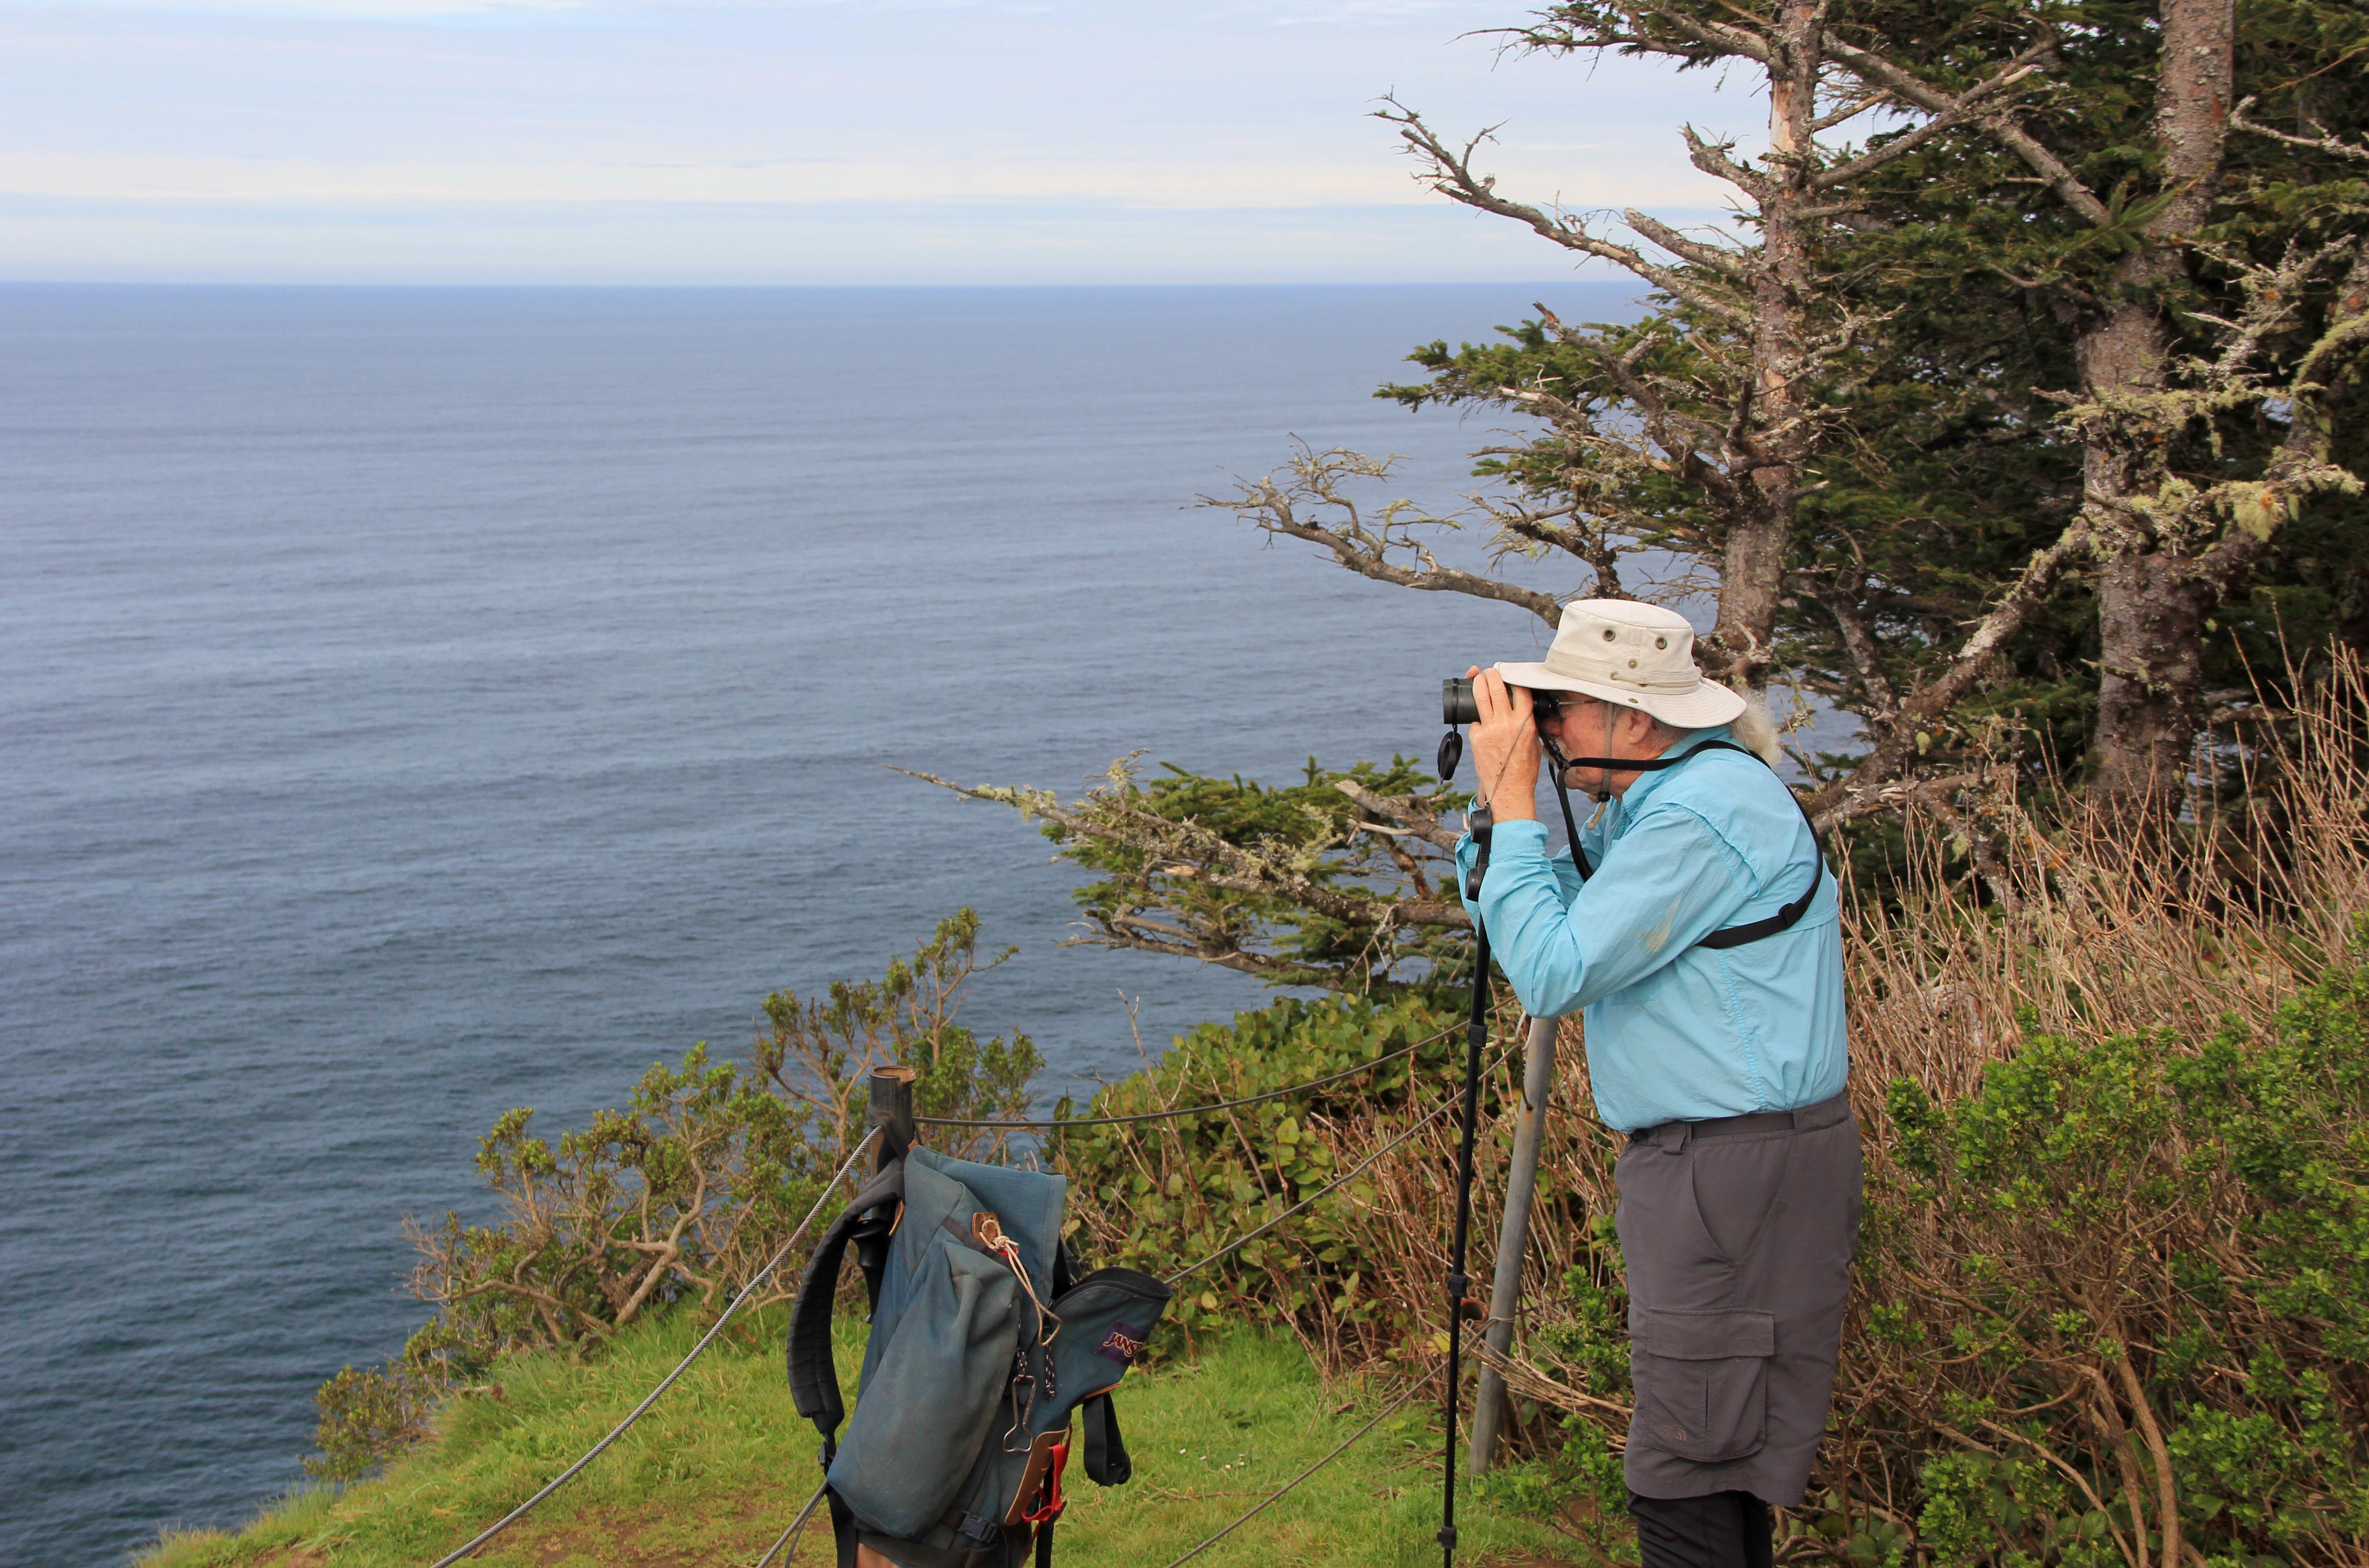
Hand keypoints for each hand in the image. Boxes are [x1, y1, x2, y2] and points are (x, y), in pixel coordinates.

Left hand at [1465, 666, 1539, 822]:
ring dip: (1478, 683)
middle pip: (1497, 688)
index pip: (1520, 690)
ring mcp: (1490, 729)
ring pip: (1481, 697)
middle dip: (1492, 675)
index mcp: (1526, 722)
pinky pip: (1475, 720)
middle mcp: (1508, 722)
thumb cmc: (1524, 770)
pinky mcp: (1476, 738)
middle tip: (1489, 672)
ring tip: (1477, 678)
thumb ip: (1529, 725)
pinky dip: (1476, 717)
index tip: (1509, 675)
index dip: (1513, 679)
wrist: (1509, 790)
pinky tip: (1479, 718)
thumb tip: (1523, 712)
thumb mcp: (1535, 743)